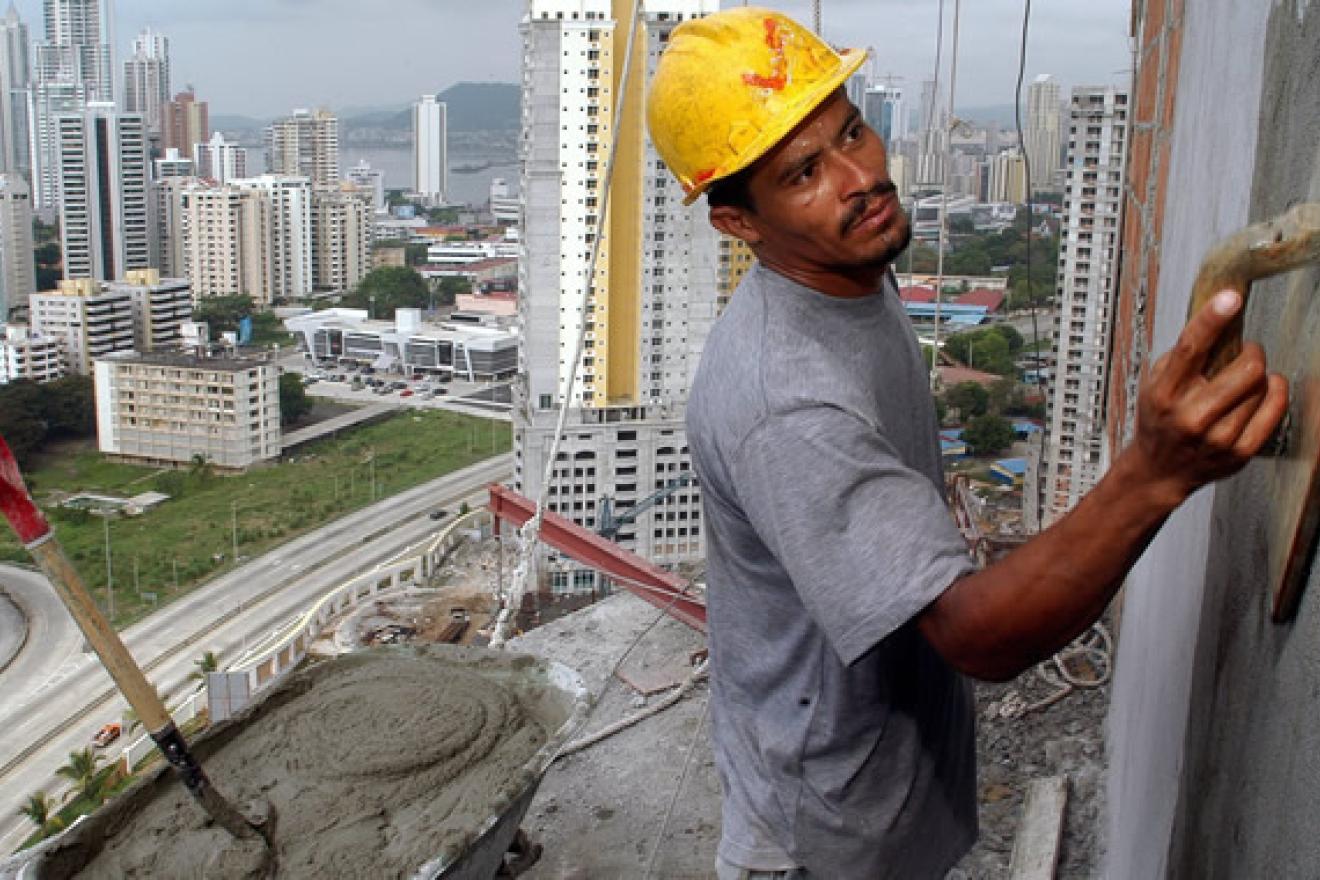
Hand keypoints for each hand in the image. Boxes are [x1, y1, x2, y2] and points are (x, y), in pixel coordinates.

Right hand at [1131, 290, 1288, 501]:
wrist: (1159, 471)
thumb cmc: (1160, 420)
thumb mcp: (1155, 384)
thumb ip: (1182, 356)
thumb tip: (1218, 318)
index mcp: (1163, 394)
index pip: (1190, 349)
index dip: (1213, 319)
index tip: (1231, 297)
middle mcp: (1190, 417)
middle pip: (1246, 369)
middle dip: (1252, 353)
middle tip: (1245, 353)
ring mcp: (1217, 438)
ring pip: (1262, 387)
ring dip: (1260, 376)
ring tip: (1245, 380)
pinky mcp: (1238, 453)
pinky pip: (1275, 410)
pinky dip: (1276, 392)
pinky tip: (1265, 389)